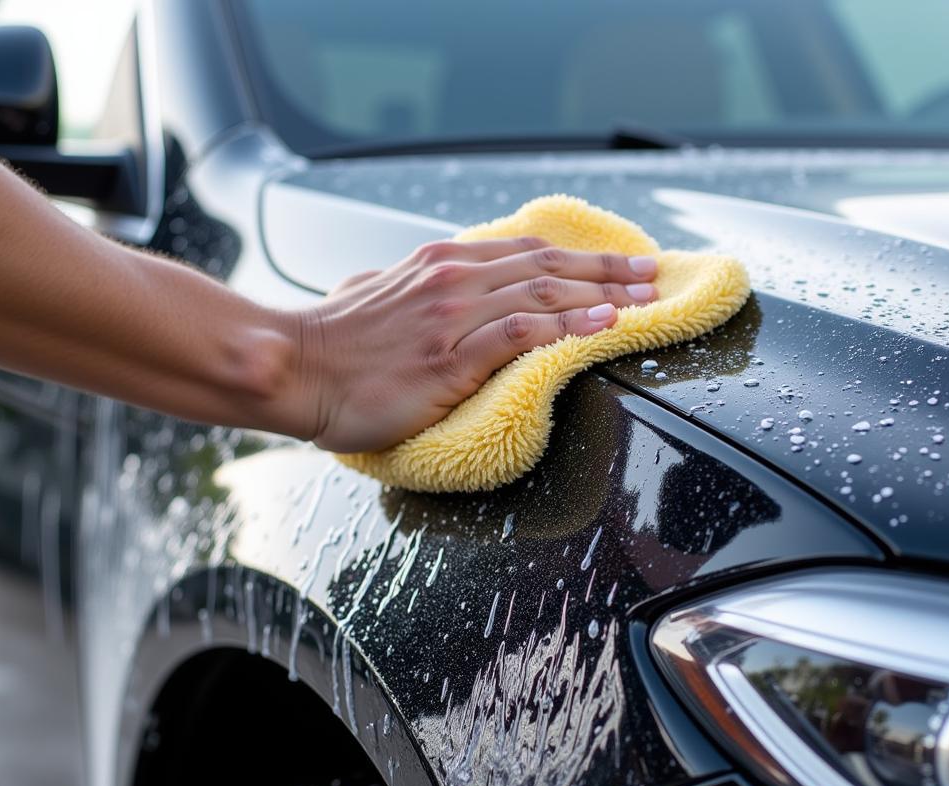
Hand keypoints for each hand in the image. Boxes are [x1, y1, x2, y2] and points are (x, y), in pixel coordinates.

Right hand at [293, 237, 657, 451]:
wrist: (295, 369)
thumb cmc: (331, 343)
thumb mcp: (372, 295)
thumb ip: (406, 287)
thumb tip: (413, 286)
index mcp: (439, 265)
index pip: (527, 253)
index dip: (580, 258)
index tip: (620, 263)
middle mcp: (453, 280)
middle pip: (548, 267)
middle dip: (608, 270)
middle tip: (653, 276)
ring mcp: (453, 317)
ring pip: (545, 293)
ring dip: (603, 294)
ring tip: (645, 300)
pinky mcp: (449, 358)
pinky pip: (522, 333)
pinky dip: (567, 325)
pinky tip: (602, 325)